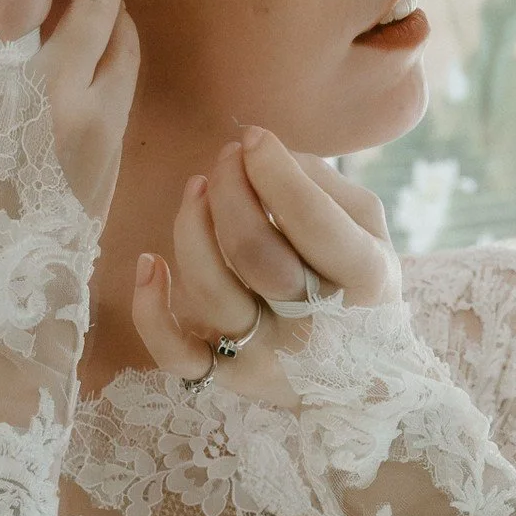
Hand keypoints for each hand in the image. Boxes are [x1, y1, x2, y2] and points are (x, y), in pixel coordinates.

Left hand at [131, 127, 399, 404]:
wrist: (361, 376)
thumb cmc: (356, 284)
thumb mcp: (366, 230)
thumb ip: (323, 184)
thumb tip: (264, 154)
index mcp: (364, 282)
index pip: (314, 223)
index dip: (276, 172)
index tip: (254, 137)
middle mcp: (315, 326)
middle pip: (256, 255)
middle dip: (230, 191)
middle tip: (227, 156)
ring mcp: (267, 357)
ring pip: (211, 292)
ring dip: (191, 227)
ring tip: (197, 186)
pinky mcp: (227, 378)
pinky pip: (175, 356)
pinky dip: (150, 311)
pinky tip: (149, 263)